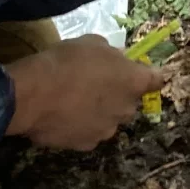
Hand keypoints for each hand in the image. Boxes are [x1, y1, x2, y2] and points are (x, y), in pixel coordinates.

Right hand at [4, 35, 160, 149]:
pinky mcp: (86, 145)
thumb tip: (116, 59)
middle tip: (94, 86)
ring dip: (99, 113)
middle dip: (117, 95)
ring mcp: (107, 130)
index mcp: (134, 82)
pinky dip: (79, 127)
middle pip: (129, 103)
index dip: (148, 76)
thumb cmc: (65, 62)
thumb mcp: (91, 43)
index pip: (156, 80)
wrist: (33, 95)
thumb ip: (110, 53)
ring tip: (73, 103)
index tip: (138, 73)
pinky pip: (88, 133)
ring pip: (109, 120)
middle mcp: (127, 109)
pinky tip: (62, 117)